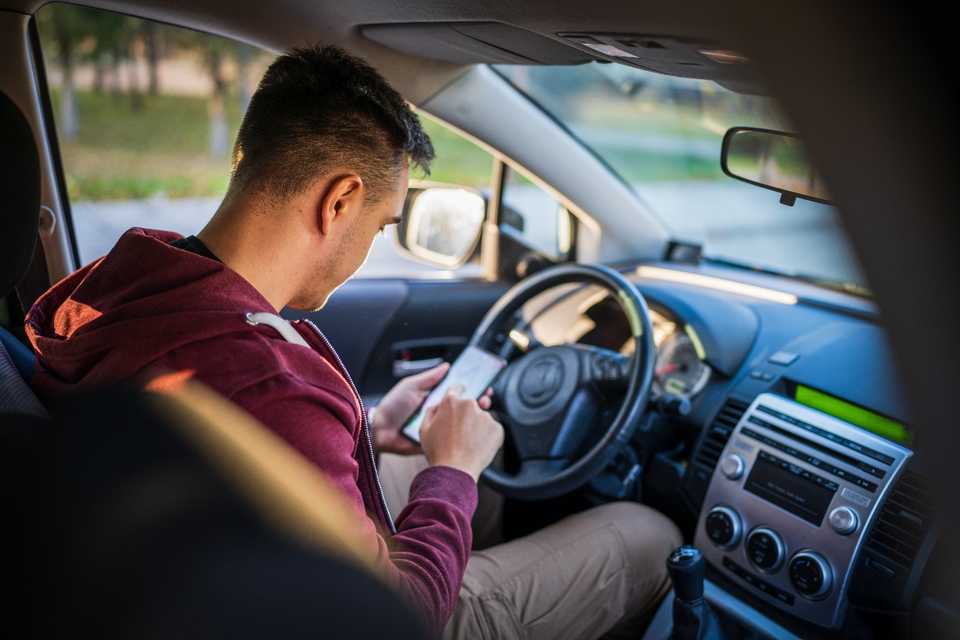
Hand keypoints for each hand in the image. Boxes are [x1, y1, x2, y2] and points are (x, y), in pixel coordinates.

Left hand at [372, 362, 492, 454]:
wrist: (379, 430)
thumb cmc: (393, 406)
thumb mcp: (411, 386)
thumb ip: (429, 377)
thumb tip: (447, 366)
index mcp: (433, 398)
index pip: (456, 392)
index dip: (469, 388)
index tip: (483, 385)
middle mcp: (438, 412)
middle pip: (461, 407)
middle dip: (475, 402)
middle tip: (486, 399)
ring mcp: (437, 427)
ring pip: (459, 423)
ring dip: (472, 418)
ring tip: (483, 411)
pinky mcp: (435, 441)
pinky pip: (450, 438)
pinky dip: (462, 435)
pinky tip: (472, 430)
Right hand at [420, 388, 503, 481]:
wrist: (455, 471)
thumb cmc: (438, 452)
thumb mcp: (424, 429)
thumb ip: (431, 411)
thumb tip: (438, 404)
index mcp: (451, 401)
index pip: (457, 389)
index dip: (456, 397)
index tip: (458, 405)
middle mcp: (470, 405)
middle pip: (470, 404)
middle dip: (467, 415)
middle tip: (460, 433)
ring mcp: (485, 416)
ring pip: (482, 417)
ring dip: (477, 426)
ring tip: (468, 444)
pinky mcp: (497, 428)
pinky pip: (492, 429)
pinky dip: (488, 436)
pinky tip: (477, 447)